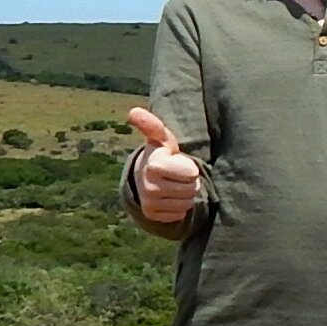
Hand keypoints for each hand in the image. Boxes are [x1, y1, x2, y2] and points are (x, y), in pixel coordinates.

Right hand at [126, 107, 205, 227]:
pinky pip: (180, 213)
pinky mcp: (152, 215)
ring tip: (174, 183)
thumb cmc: (161, 154)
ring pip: (188, 202)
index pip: (192, 173)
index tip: (177, 161)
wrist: (144, 176)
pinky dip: (179, 206)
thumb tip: (133, 111)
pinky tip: (169, 196)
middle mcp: (149, 186)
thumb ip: (152, 125)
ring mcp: (149, 202)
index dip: (189, 167)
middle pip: (193, 189)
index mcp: (154, 165)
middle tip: (177, 174)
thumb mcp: (161, 138)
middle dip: (190, 181)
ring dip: (185, 194)